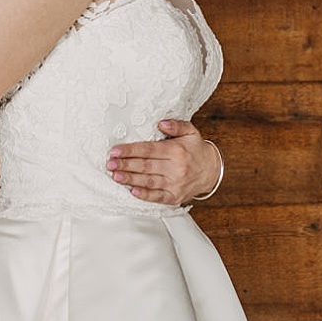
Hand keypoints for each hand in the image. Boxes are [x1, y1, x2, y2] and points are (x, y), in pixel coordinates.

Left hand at [107, 119, 222, 204]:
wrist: (211, 172)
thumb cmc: (196, 150)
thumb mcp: (191, 132)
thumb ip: (176, 125)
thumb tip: (161, 123)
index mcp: (176, 151)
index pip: (149, 150)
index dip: (131, 150)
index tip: (115, 151)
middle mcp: (175, 168)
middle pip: (145, 166)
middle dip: (126, 165)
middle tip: (110, 163)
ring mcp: (175, 184)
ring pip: (148, 181)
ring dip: (130, 179)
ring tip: (115, 175)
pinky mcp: (174, 197)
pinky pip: (157, 196)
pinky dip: (144, 195)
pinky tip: (132, 191)